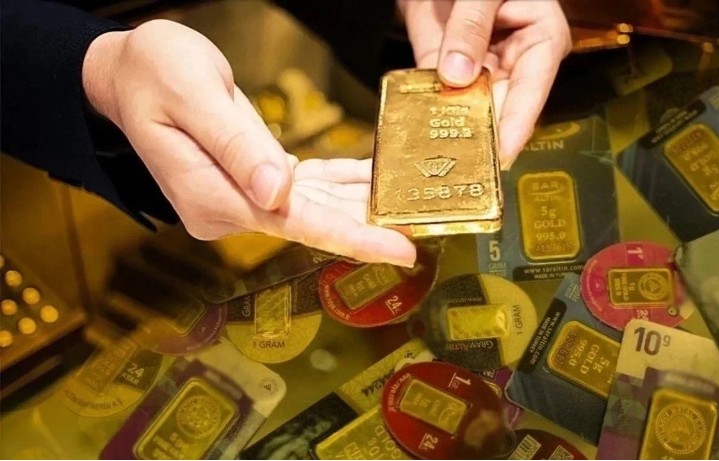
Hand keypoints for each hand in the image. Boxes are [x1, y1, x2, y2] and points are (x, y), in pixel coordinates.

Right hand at [82, 20, 415, 266]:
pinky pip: (302, 189)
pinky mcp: (248, 183)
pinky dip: (337, 183)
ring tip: (408, 203)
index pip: (295, 224)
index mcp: (212, 197)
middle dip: (367, 226)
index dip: (352, 238)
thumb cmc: (152, 73)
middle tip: (423, 226)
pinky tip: (369, 179)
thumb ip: (235, 144)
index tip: (400, 252)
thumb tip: (276, 193)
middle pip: (310, 221)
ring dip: (357, 204)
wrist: (125, 73)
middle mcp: (227, 208)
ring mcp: (237, 199)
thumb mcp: (192, 96)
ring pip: (311, 206)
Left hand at [399, 0, 571, 167]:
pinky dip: (427, 111)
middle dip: (481, 133)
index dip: (516, 124)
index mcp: (542, 38)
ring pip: (469, 107)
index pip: (532, 89)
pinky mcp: (450, 71)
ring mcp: (481, 68)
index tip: (500, 154)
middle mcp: (516, 61)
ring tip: (439, 156)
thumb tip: (456, 75)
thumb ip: (470, 26)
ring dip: (452, 128)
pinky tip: (417, 132)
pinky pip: (440, 95)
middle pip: (500, 107)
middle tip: (464, 163)